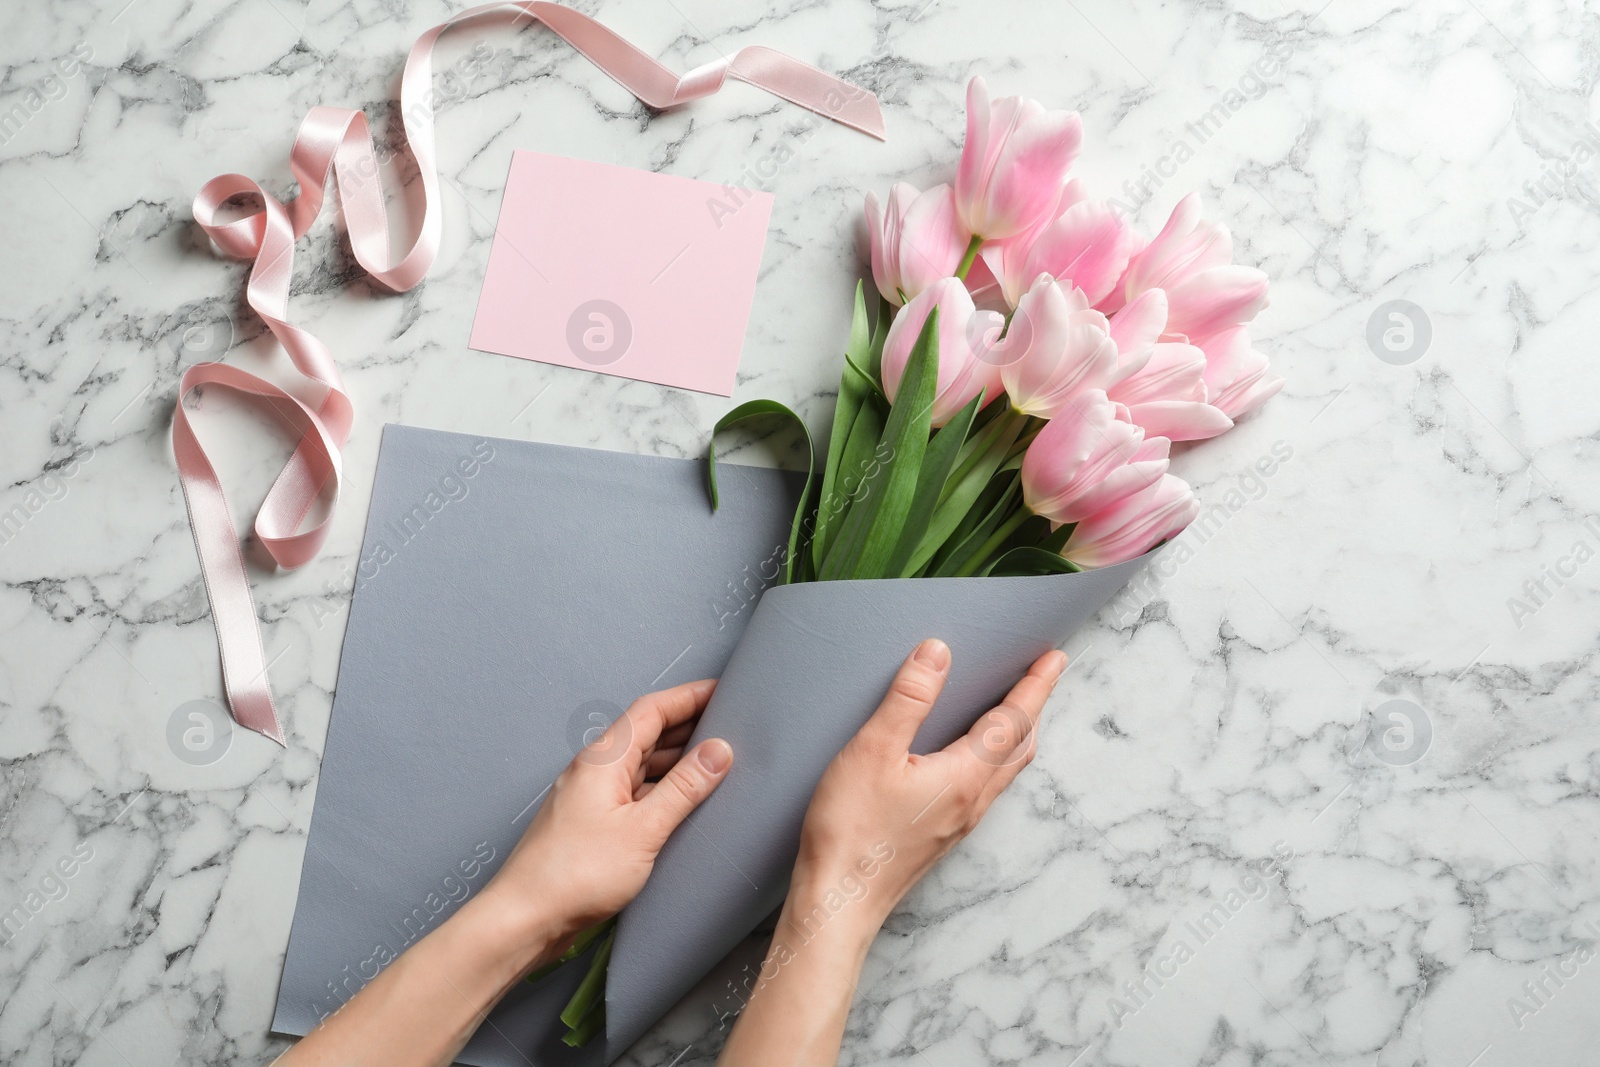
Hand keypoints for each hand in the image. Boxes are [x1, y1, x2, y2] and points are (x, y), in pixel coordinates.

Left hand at [477, 678, 733, 960]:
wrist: (524, 919)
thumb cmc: (573, 876)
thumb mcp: (643, 830)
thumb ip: (684, 788)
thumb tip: (718, 752)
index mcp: (603, 760)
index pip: (652, 710)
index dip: (690, 696)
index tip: (723, 690)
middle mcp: (594, 770)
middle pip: (647, 733)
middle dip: (688, 724)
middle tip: (729, 723)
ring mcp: (591, 796)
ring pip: (641, 763)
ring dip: (677, 758)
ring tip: (715, 760)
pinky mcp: (592, 823)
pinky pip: (633, 791)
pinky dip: (661, 787)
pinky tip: (682, 800)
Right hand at [791, 638, 1066, 932]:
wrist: (840, 901)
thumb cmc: (852, 831)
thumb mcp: (872, 751)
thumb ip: (908, 699)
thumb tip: (938, 653)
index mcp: (964, 776)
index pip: (1013, 720)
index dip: (1035, 686)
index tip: (1055, 658)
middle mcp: (972, 800)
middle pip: (1020, 747)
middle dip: (1035, 707)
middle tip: (1043, 676)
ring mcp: (959, 822)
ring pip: (1005, 771)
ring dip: (1018, 735)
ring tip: (1017, 710)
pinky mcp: (942, 834)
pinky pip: (986, 788)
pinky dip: (996, 759)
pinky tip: (974, 757)